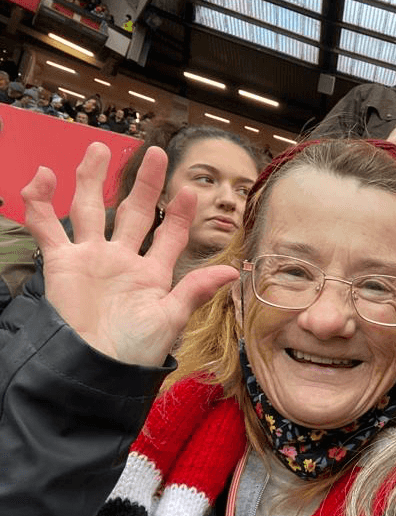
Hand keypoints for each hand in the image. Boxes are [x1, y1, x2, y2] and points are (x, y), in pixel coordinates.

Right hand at [21, 142, 238, 365]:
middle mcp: (122, 260)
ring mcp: (91, 258)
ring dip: (92, 178)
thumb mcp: (171, 318)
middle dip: (144, 183)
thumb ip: (196, 290)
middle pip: (133, 212)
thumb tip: (233, 272)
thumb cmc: (136, 350)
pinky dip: (41, 202)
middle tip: (156, 153)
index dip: (179, 214)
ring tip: (97, 148)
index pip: (169, 235)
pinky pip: (48, 226)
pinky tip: (44, 176)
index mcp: (153, 274)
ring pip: (89, 208)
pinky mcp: (62, 263)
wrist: (95, 367)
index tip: (190, 191)